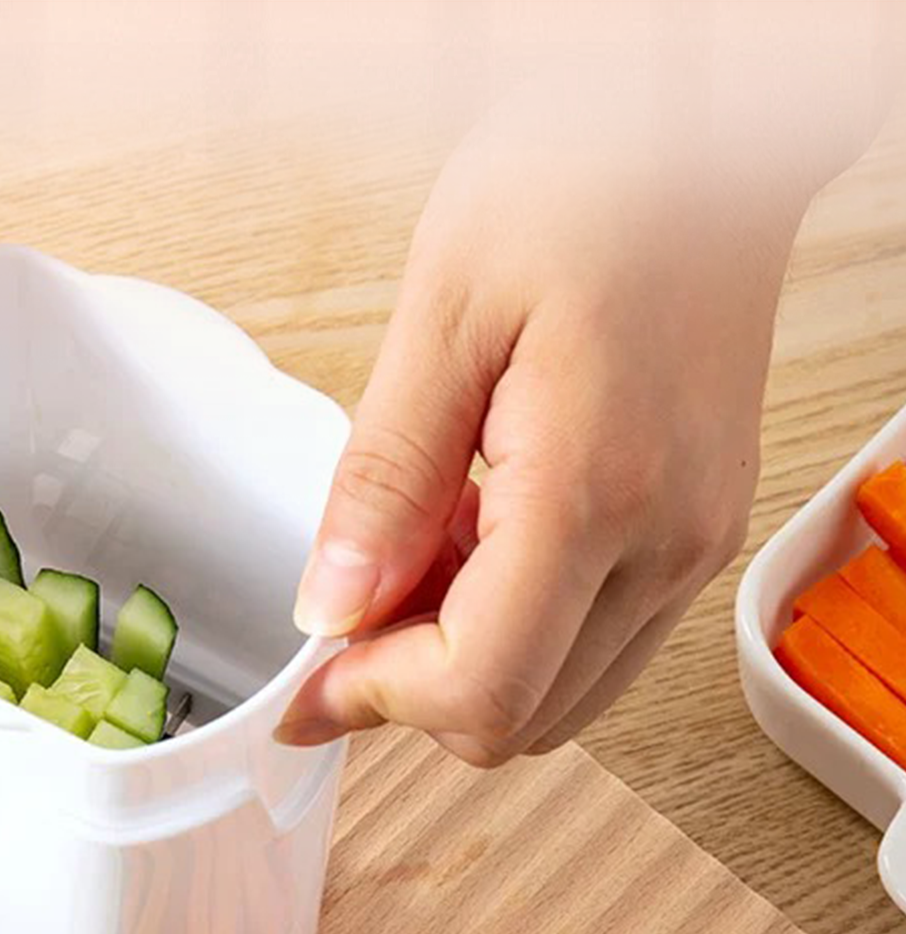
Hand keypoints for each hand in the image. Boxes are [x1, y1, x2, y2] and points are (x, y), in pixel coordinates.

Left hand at [277, 121, 814, 764]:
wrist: (707, 131)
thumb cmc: (589, 179)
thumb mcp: (443, 315)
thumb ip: (383, 483)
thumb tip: (331, 610)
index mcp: (596, 491)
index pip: (481, 687)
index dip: (374, 703)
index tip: (309, 683)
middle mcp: (666, 541)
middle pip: (524, 719)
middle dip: (413, 693)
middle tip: (350, 613)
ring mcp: (693, 542)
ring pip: (562, 695)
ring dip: (466, 664)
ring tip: (413, 558)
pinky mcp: (697, 527)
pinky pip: (597, 638)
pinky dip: (517, 628)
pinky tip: (473, 542)